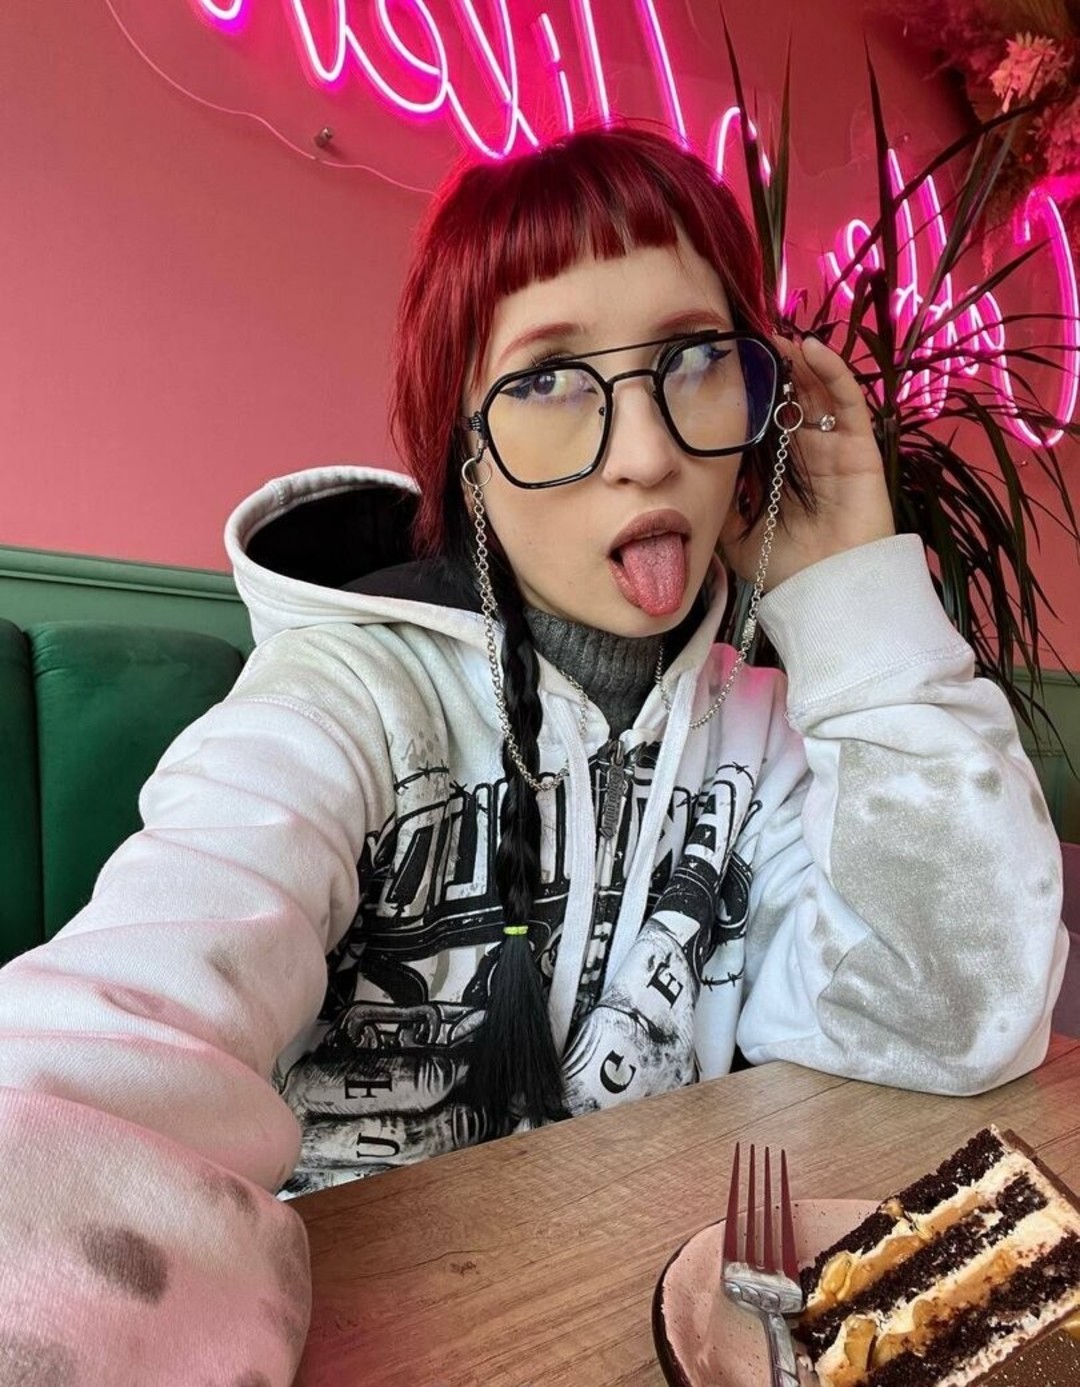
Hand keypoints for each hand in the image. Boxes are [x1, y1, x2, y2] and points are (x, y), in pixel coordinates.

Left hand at [720, 335, 894, 590]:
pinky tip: (811, 348)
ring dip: (797, 361)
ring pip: (816, 391)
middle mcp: (806, 451)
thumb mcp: (734, 533)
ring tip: (773, 336)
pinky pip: (849, 401)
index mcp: (777, 467)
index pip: (762, 418)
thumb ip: (716, 503)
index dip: (747, 391)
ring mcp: (834, 446)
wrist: (828, 591)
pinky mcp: (860, 447)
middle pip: (789, 397)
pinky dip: (832, 370)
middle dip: (771, 368)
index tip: (721, 364)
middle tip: (745, 339)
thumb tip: (680, 480)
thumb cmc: (784, 567)